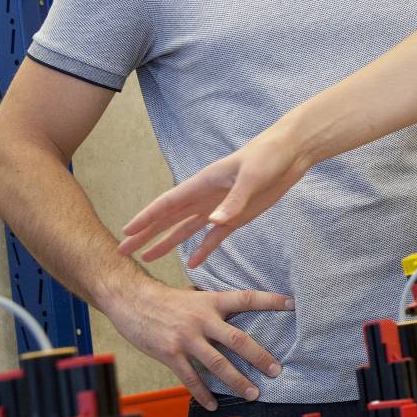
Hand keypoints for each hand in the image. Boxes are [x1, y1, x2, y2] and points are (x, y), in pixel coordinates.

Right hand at [100, 276, 292, 409]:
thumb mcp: (194, 296)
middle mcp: (202, 319)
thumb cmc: (164, 299)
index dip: (270, 301)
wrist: (130, 300)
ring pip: (218, 363)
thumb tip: (236, 312)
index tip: (292, 305)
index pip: (246, 299)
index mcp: (210, 301)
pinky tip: (213, 403)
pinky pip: (191, 378)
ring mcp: (186, 338)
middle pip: (238, 339)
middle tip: (277, 370)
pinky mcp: (170, 354)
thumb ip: (214, 306)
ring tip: (253, 393)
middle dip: (259, 356)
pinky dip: (203, 393)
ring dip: (237, 381)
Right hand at [116, 125, 309, 267]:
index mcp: (203, 183)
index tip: (126, 231)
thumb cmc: (269, 156)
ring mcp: (220, 207)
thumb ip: (234, 200)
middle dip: (146, 234)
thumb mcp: (252, 176)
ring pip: (186, 228)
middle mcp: (206, 197)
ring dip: (167, 243)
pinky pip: (214, 237)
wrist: (291, 152)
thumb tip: (214, 222)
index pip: (168, 203)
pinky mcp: (236, 216)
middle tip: (124, 250)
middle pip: (170, 218)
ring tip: (147, 258)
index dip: (147, 217)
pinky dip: (202, 250)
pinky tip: (191, 263)